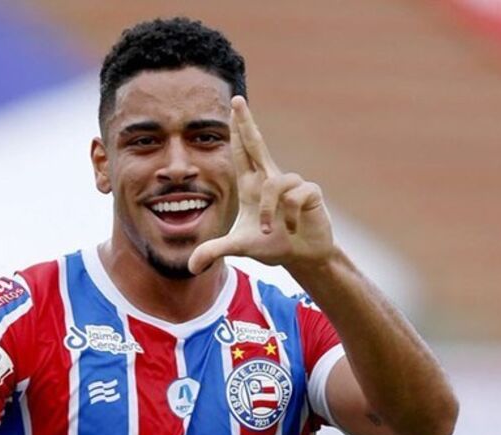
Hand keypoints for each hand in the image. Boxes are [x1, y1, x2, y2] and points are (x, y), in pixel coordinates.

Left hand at [188, 96, 335, 274]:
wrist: (302, 257)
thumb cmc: (272, 245)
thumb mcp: (239, 248)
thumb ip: (214, 252)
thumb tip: (191, 268)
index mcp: (252, 185)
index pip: (242, 151)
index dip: (238, 129)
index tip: (233, 105)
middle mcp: (270, 178)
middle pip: (257, 143)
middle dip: (246, 122)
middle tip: (236, 100)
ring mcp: (291, 184)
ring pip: (274, 185)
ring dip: (267, 211)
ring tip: (266, 231)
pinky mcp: (309, 193)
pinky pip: (295, 198)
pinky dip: (288, 217)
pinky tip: (290, 230)